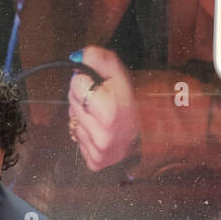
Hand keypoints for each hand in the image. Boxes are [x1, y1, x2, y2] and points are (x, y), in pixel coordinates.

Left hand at [68, 45, 138, 171]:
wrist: (148, 131)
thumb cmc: (133, 99)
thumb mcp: (120, 74)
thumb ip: (98, 60)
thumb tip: (76, 57)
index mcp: (111, 113)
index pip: (77, 84)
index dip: (85, 79)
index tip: (97, 82)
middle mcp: (103, 137)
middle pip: (73, 102)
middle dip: (82, 96)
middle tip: (100, 98)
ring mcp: (98, 152)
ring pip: (73, 121)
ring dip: (83, 114)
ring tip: (101, 114)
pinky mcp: (95, 163)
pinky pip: (78, 139)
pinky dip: (85, 131)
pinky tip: (100, 129)